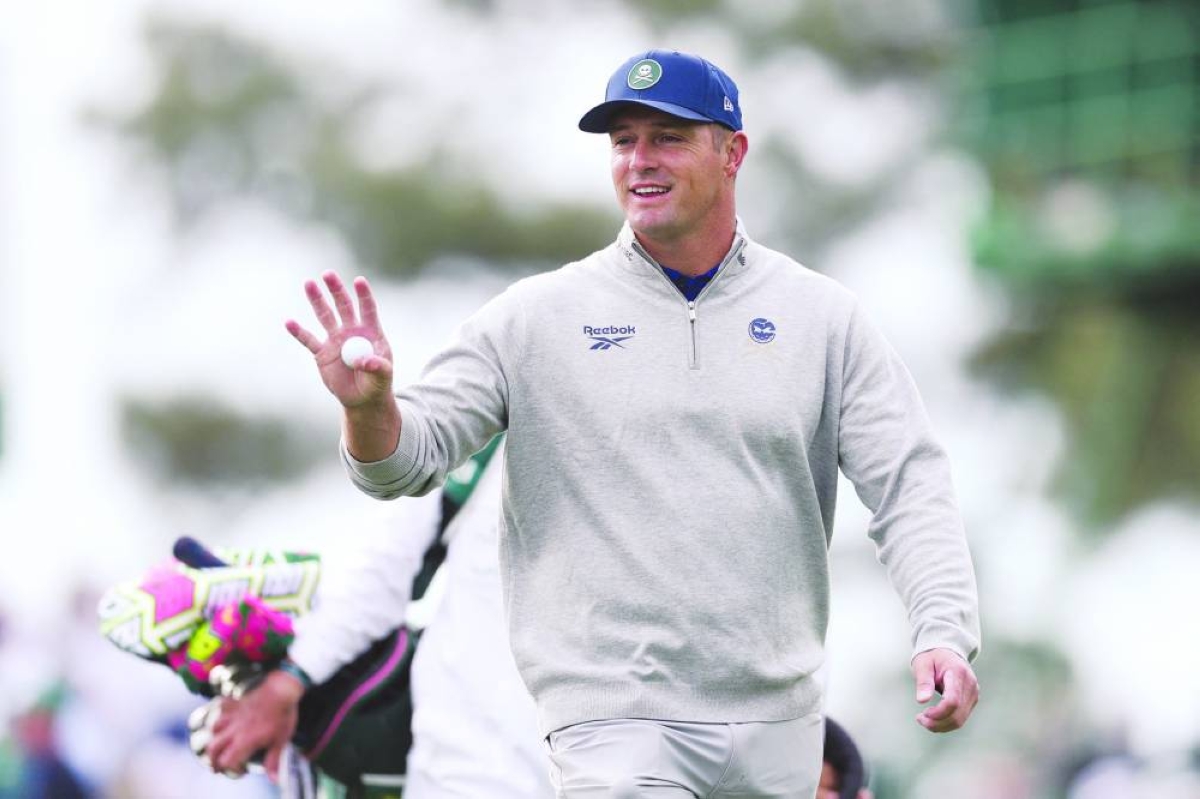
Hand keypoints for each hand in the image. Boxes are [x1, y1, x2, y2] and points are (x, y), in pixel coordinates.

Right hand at [207, 670, 304, 781]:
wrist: (281, 688)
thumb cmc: (283, 715)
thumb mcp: (281, 740)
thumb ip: (274, 760)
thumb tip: (274, 779)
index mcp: (245, 740)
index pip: (227, 760)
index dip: (231, 768)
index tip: (241, 769)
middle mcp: (235, 729)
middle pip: (213, 747)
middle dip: (213, 758)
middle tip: (218, 764)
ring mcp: (233, 715)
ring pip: (214, 728)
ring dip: (215, 737)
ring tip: (221, 744)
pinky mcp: (236, 703)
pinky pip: (221, 708)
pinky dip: (220, 713)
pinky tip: (225, 717)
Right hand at [286, 271, 394, 409]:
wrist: (362, 399)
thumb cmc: (377, 383)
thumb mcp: (383, 376)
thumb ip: (377, 366)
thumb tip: (365, 361)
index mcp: (370, 332)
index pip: (367, 308)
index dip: (364, 295)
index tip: (359, 280)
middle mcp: (352, 331)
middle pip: (343, 306)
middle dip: (336, 290)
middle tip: (328, 273)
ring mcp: (335, 340)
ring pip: (325, 316)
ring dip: (317, 301)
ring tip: (308, 283)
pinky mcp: (322, 353)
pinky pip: (309, 340)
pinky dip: (299, 332)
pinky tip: (289, 322)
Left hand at [912, 648, 978, 732]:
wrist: (946, 651)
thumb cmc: (932, 657)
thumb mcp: (923, 664)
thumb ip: (924, 682)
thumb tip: (922, 700)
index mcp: (958, 673)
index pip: (952, 701)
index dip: (938, 713)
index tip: (923, 714)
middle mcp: (970, 685)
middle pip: (957, 714)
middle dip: (938, 723)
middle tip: (920, 719)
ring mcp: (973, 693)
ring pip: (960, 720)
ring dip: (941, 726)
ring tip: (924, 720)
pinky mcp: (972, 700)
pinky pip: (961, 717)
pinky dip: (947, 723)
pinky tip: (934, 719)